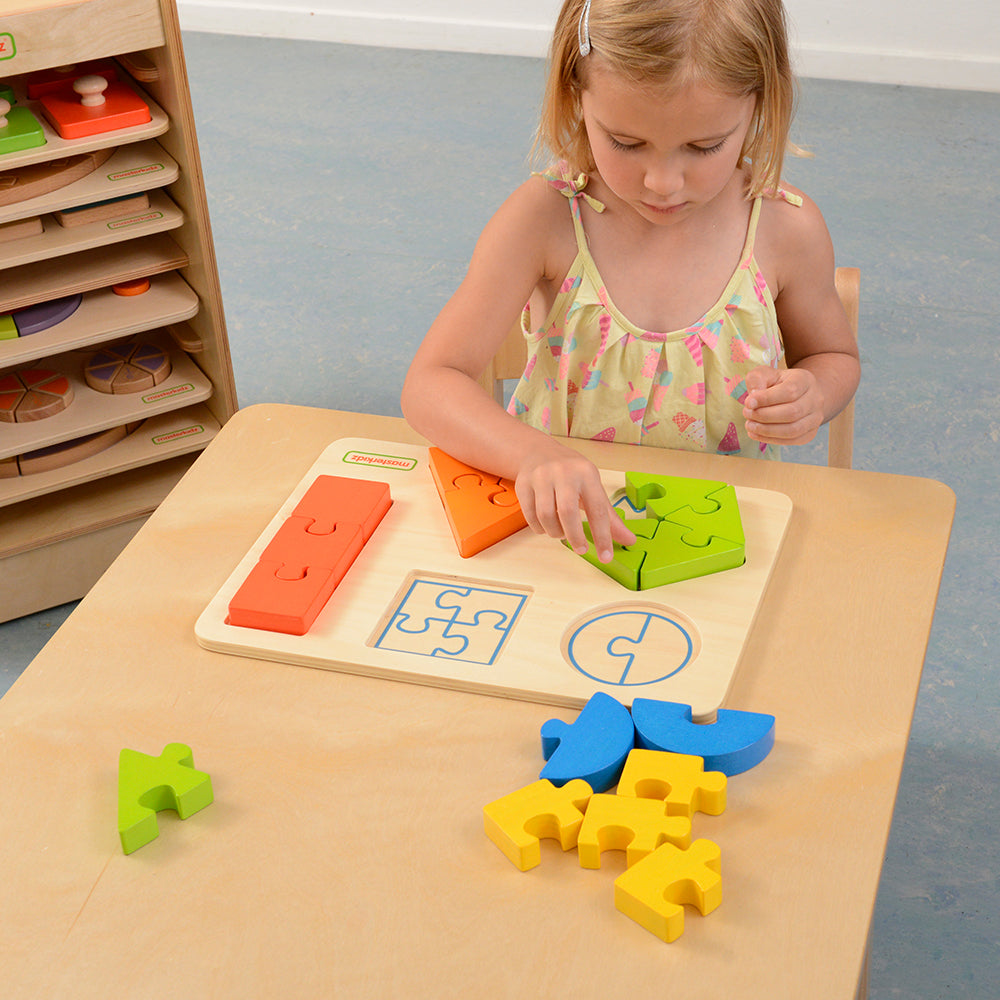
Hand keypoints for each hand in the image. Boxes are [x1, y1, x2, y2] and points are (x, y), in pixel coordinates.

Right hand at [514, 446, 635, 562]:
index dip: (603, 536)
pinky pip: (530, 516)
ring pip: (546, 516)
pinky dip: (540, 528)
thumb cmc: (571, 474)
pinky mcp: (523, 484)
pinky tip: (547, 526)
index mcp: (586, 473)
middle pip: (567, 512)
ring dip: (556, 532)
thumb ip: (609, 517)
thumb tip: (629, 540)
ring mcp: (541, 477)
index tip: (606, 556)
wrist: (538, 452)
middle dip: (575, 537)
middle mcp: (563, 472)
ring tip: (562, 533)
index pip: (597, 509)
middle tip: (581, 549)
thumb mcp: (593, 488)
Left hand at [742, 365, 825, 445]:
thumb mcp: (764, 374)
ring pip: (793, 430)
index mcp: (805, 380)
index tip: (748, 402)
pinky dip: (771, 439)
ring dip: (766, 430)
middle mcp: (815, 399)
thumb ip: (756, 380)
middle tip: (746, 413)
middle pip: (792, 412)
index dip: (767, 399)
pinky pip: (792, 440)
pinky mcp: (810, 433)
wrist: (797, 395)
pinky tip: (755, 434)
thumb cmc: (776, 383)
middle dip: (764, 415)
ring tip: (749, 425)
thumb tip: (753, 399)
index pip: (790, 391)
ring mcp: (815, 418)